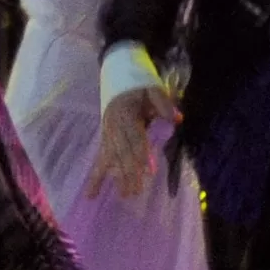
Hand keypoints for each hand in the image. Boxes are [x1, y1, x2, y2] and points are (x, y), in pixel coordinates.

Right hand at [90, 84, 176, 199]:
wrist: (117, 74)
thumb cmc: (137, 83)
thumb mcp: (152, 88)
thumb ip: (163, 103)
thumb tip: (177, 118)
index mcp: (125, 114)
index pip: (134, 138)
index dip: (140, 154)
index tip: (147, 170)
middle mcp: (113, 127)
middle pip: (122, 153)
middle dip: (128, 172)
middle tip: (135, 192)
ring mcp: (107, 134)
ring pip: (111, 158)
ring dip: (117, 177)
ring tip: (124, 195)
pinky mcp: (105, 139)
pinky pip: (101, 160)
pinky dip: (97, 177)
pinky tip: (91, 194)